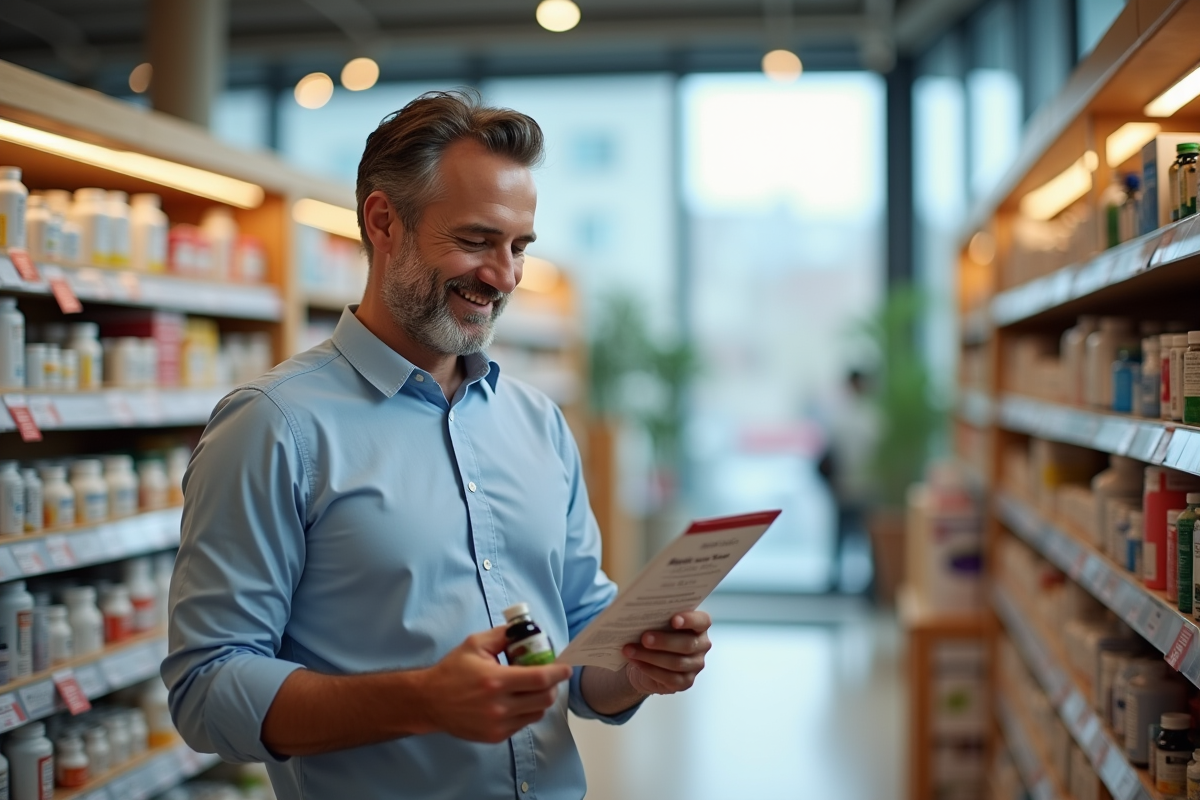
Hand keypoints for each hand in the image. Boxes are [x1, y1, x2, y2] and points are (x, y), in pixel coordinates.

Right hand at [416, 625, 572, 742]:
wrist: (430, 701)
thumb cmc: (452, 670)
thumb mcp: (475, 644)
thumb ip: (503, 635)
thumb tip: (526, 631)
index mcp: (495, 680)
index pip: (539, 678)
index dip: (558, 672)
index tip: (566, 667)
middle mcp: (499, 706)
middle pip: (545, 699)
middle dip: (553, 686)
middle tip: (549, 676)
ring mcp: (498, 724)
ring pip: (536, 713)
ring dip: (540, 699)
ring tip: (531, 688)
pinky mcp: (495, 736)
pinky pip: (523, 724)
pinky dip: (526, 711)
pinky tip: (515, 700)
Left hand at [621, 611, 711, 695]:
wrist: (648, 660)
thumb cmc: (655, 634)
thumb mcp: (657, 623)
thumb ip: (656, 617)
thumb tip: (638, 614)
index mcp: (699, 626)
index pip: (702, 621)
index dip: (690, 620)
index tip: (674, 619)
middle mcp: (701, 645)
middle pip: (688, 644)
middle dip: (664, 641)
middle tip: (644, 638)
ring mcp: (695, 665)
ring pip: (676, 663)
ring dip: (650, 656)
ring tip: (630, 650)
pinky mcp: (685, 682)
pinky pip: (668, 678)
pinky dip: (649, 669)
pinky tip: (636, 662)